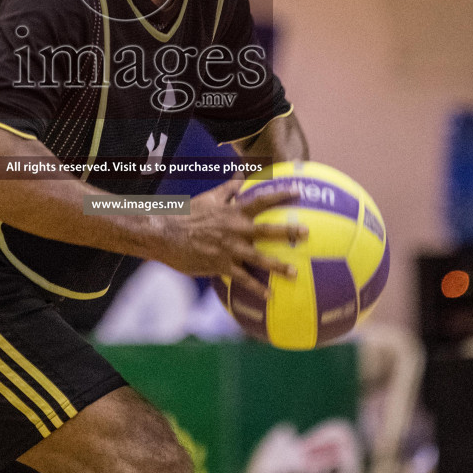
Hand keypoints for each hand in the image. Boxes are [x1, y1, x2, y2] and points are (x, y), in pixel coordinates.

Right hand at [148, 173, 304, 299]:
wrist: (166, 235)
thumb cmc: (187, 215)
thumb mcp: (208, 199)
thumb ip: (227, 190)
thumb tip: (239, 177)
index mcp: (233, 212)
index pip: (261, 200)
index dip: (281, 195)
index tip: (299, 192)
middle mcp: (235, 230)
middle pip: (268, 230)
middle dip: (289, 232)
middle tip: (307, 234)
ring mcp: (229, 249)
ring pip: (259, 259)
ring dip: (278, 266)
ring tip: (295, 273)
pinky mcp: (221, 266)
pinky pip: (243, 279)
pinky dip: (257, 288)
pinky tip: (270, 296)